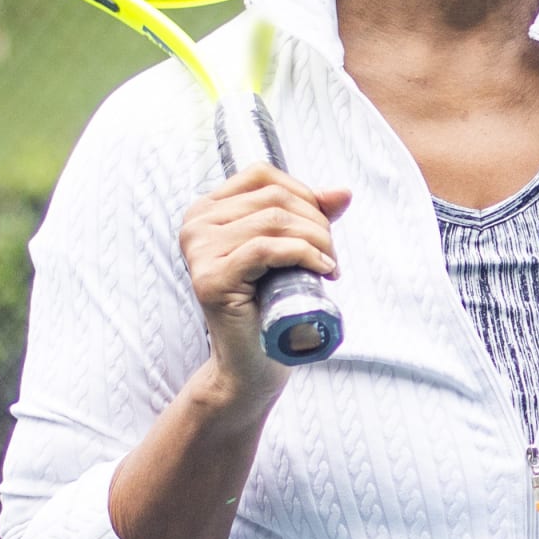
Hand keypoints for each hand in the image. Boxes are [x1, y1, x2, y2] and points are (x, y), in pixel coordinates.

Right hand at [177, 166, 352, 406]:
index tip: (323, 226)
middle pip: (273, 198)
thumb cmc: (269, 306)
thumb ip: (310, 216)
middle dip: (316, 222)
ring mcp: (199, 252)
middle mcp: (195, 225)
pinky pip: (267, 248)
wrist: (250, 363)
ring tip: (330, 265)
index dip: (303, 193)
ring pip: (274, 221)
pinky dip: (304, 254)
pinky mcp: (212, 278)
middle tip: (331, 255)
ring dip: (317, 240)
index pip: (262, 175)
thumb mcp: (289, 251)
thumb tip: (343, 192)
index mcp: (206, 210)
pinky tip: (323, 271)